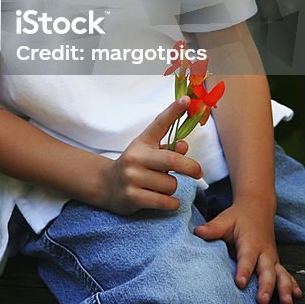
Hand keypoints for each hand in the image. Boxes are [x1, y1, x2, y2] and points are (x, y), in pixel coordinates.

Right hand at [100, 97, 202, 213]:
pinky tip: (166, 201)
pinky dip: (171, 203)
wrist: (106, 185)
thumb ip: (168, 148)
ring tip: (161, 188)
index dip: (173, 111)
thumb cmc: (135, 166)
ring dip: (172, 188)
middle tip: (198, 173)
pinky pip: (165, 202)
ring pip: (170, 184)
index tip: (186, 100)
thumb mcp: (148, 152)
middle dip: (190, 168)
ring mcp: (132, 177)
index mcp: (142, 142)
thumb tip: (183, 146)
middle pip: (172, 160)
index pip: (159, 123)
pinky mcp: (132, 197)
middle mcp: (135, 157)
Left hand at [193, 195, 301, 303]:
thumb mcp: (225, 219)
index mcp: (250, 242)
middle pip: (266, 270)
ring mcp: (272, 258)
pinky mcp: (276, 262)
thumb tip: (197, 232)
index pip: (246, 258)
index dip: (243, 270)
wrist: (257, 207)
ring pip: (281, 274)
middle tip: (262, 300)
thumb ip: (213, 228)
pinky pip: (287, 274)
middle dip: (266, 286)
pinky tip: (298, 295)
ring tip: (287, 302)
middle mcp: (264, 251)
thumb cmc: (238, 217)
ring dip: (285, 288)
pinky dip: (294, 284)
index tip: (240, 283)